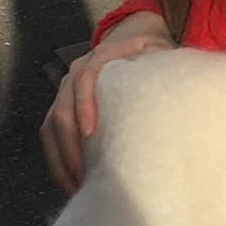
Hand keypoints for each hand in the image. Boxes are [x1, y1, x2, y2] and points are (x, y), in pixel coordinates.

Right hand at [39, 13, 175, 197]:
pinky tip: (71, 181)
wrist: (132, 37)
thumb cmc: (148, 50)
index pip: (85, 80)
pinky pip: (50, 135)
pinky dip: (58, 159)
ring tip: (76, 187)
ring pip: (50, 127)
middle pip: (61, 110)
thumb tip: (175, 91)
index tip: (89, 134)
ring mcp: (66, 91)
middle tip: (84, 176)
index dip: (84, 106)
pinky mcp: (63, 107)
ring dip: (60, 159)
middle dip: (69, 147)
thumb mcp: (158, 51)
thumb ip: (161, 64)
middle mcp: (75, 72)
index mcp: (100, 57)